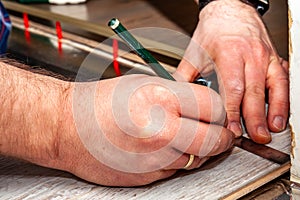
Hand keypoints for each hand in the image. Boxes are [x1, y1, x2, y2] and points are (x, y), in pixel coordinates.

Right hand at [56, 75, 233, 185]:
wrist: (67, 127)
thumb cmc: (98, 103)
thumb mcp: (142, 83)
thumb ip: (176, 94)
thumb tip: (201, 104)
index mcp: (160, 99)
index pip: (213, 106)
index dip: (220, 110)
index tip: (218, 113)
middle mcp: (161, 130)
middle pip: (215, 139)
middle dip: (223, 137)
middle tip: (222, 134)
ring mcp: (154, 157)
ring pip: (198, 159)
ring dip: (200, 150)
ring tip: (186, 138)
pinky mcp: (146, 176)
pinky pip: (176, 170)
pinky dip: (177, 160)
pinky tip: (164, 148)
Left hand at [174, 0, 288, 143]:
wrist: (230, 9)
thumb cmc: (213, 31)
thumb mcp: (194, 52)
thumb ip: (184, 76)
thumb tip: (174, 95)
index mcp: (229, 54)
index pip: (232, 88)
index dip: (233, 111)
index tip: (231, 129)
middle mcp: (250, 55)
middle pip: (254, 90)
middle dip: (255, 116)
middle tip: (255, 136)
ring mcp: (265, 56)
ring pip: (275, 85)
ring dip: (276, 108)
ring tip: (273, 128)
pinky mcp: (274, 58)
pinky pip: (282, 79)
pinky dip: (284, 97)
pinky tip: (282, 111)